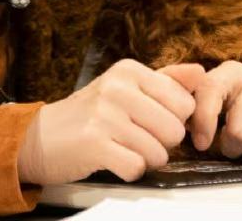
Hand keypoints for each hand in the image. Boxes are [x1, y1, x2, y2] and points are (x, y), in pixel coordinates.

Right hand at [16, 59, 201, 185]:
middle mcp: (118, 88)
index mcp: (130, 70)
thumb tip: (201, 72)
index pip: (185, 102)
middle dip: (161, 143)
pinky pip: (136, 168)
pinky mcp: (94, 144)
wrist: (40, 137)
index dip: (175, 120)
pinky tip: (113, 160)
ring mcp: (105, 115)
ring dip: (145, 159)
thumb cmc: (89, 114)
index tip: (154, 122)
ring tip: (123, 148)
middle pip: (175, 130)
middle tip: (136, 137)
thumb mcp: (126, 86)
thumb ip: (166, 79)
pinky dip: (128, 171)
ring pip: (158, 153)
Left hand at [161, 59, 241, 168]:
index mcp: (231, 73)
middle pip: (241, 132)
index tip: (202, 144)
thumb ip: (185, 100)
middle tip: (233, 145)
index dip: (203, 122)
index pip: (210, 92)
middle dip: (233, 148)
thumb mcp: (211, 97)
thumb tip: (173, 114)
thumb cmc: (236, 104)